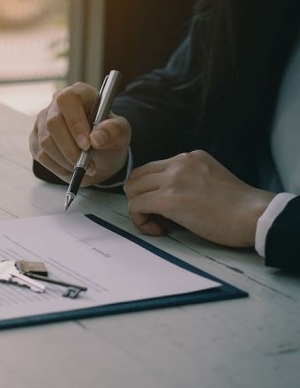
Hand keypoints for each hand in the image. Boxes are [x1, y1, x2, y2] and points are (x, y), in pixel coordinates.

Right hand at [29, 82, 130, 185]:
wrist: (99, 153)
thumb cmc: (109, 137)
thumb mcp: (121, 132)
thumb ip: (114, 131)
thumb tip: (97, 138)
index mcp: (78, 93)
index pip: (67, 101)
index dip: (75, 123)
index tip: (87, 146)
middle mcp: (56, 104)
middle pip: (53, 123)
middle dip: (70, 149)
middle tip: (85, 164)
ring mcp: (42, 121)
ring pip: (45, 142)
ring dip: (65, 160)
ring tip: (82, 167)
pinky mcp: (35, 138)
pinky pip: (41, 155)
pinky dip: (57, 167)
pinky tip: (71, 168)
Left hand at [124, 150, 275, 246]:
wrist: (255, 216)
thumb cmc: (238, 207)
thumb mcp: (209, 179)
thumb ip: (186, 181)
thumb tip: (163, 198)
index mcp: (190, 157)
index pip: (152, 169)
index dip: (150, 190)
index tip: (164, 209)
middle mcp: (179, 163)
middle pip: (137, 177)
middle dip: (140, 198)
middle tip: (158, 217)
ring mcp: (173, 179)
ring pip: (132, 190)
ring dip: (139, 209)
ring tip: (159, 224)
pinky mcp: (169, 198)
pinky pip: (136, 206)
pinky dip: (140, 220)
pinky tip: (159, 230)